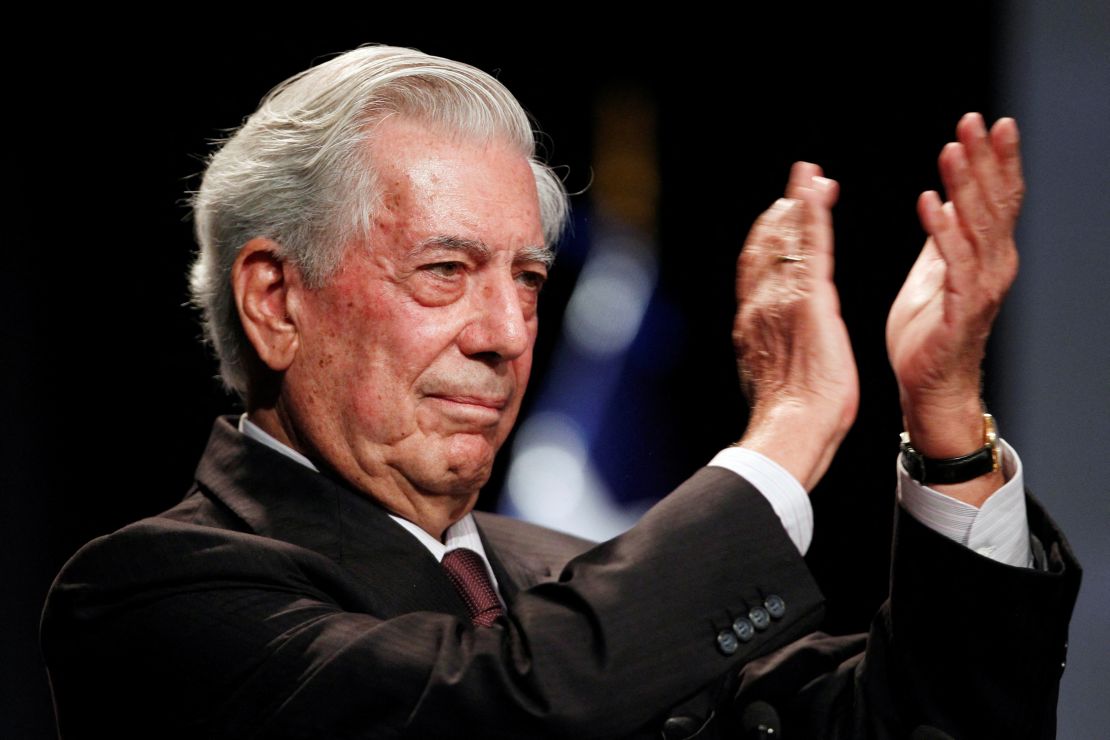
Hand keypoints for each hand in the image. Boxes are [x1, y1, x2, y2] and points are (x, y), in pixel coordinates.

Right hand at [735, 162, 858, 490]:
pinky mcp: (809, 300)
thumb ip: (768, 354)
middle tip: (798, 183)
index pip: (756, 270)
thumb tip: (768, 354)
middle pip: (765, 246)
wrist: (791, 430)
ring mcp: (782, 300)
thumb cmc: (790, 421)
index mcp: (751, 325)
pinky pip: (812, 247)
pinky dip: (813, 214)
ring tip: (810, 177)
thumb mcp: (771, 379)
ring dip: (798, 203)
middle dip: (780, 212)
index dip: (765, 240)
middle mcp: (759, 306)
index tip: (777, 218)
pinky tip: (819, 189)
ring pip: (786, 240)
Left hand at [886, 114, 1022, 501]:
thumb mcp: (934, 273)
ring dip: (964, 186)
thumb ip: (943, 238)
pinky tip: (932, 204)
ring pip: (977, 227)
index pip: (995, 197)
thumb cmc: (928, 333)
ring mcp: (981, 288)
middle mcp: (993, 266)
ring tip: (950, 151)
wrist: (928, 388)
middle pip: (994, 203)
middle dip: (984, 159)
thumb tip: (946, 197)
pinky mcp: (961, 310)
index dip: (992, 159)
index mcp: (986, 255)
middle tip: (974, 121)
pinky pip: (954, 265)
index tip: (984, 121)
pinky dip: (943, 232)